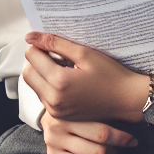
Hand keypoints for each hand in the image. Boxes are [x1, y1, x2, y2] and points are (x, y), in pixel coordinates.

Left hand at [22, 32, 149, 123]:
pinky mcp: (59, 116)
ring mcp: (55, 111)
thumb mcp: (84, 53)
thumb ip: (55, 43)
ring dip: (41, 73)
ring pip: (34, 85)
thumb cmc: (109, 74)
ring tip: (63, 67)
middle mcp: (53, 100)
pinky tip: (66, 80)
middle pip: (28, 73)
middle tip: (56, 54)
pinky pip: (43, 97)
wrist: (125, 100)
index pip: (32, 57)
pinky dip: (48, 86)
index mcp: (59, 82)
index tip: (54, 45)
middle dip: (37, 60)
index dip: (40, 46)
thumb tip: (30, 36)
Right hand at [39, 111, 137, 153]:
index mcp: (69, 111)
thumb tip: (135, 114)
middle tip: (122, 143)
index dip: (121, 138)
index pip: (102, 132)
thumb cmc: (79, 102)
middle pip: (98, 149)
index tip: (133, 141)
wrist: (53, 103)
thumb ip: (103, 107)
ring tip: (110, 150)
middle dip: (115, 148)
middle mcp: (58, 127)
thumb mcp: (88, 100)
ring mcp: (54, 142)